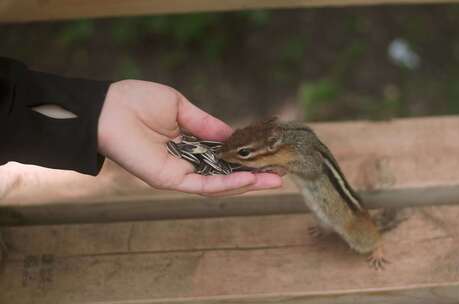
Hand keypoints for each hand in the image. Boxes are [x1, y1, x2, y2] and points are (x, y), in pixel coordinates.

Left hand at [97, 80, 281, 195]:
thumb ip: (206, 124)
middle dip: (254, 174)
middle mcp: (187, 160)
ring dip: (247, 182)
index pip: (224, 153)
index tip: (269, 152)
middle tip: (280, 174)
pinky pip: (203, 186)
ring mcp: (179, 172)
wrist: (107, 109)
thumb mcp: (180, 106)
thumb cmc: (138, 101)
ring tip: (274, 180)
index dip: (246, 154)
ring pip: (219, 183)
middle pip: (226, 172)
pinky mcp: (170, 180)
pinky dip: (226, 184)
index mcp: (188, 142)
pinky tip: (249, 179)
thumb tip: (232, 133)